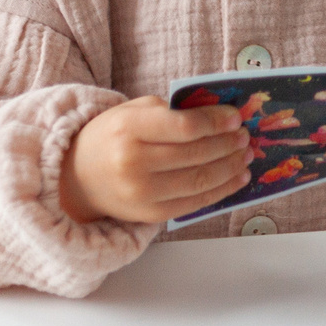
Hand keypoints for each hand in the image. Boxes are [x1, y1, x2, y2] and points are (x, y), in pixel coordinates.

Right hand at [59, 96, 250, 224]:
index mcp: (129, 129)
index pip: (185, 127)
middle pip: (196, 154)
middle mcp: (133, 164)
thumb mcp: (135, 111)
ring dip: (231, 167)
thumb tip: (220, 115)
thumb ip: (173, 111)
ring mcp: (142, 194)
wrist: (78, 177)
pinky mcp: (151, 215)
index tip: (236, 116)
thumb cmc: (113, 136)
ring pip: (200, 181)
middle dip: (229, 144)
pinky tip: (238, 178)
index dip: (217, 122)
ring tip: (246, 154)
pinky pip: (195, 203)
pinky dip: (222, 191)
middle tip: (245, 135)